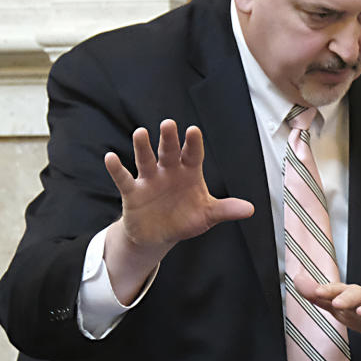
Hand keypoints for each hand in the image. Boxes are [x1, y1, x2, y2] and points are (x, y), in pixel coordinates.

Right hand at [104, 120, 253, 302]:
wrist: (160, 235)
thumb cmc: (185, 219)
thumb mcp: (207, 215)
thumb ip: (226, 210)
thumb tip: (249, 209)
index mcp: (189, 173)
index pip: (193, 155)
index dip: (193, 144)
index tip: (193, 131)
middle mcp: (168, 171)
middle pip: (169, 152)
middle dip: (169, 139)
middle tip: (168, 124)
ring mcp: (149, 179)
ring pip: (145, 159)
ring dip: (142, 147)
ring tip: (140, 133)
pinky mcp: (133, 191)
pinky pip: (123, 178)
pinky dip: (116, 169)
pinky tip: (111, 157)